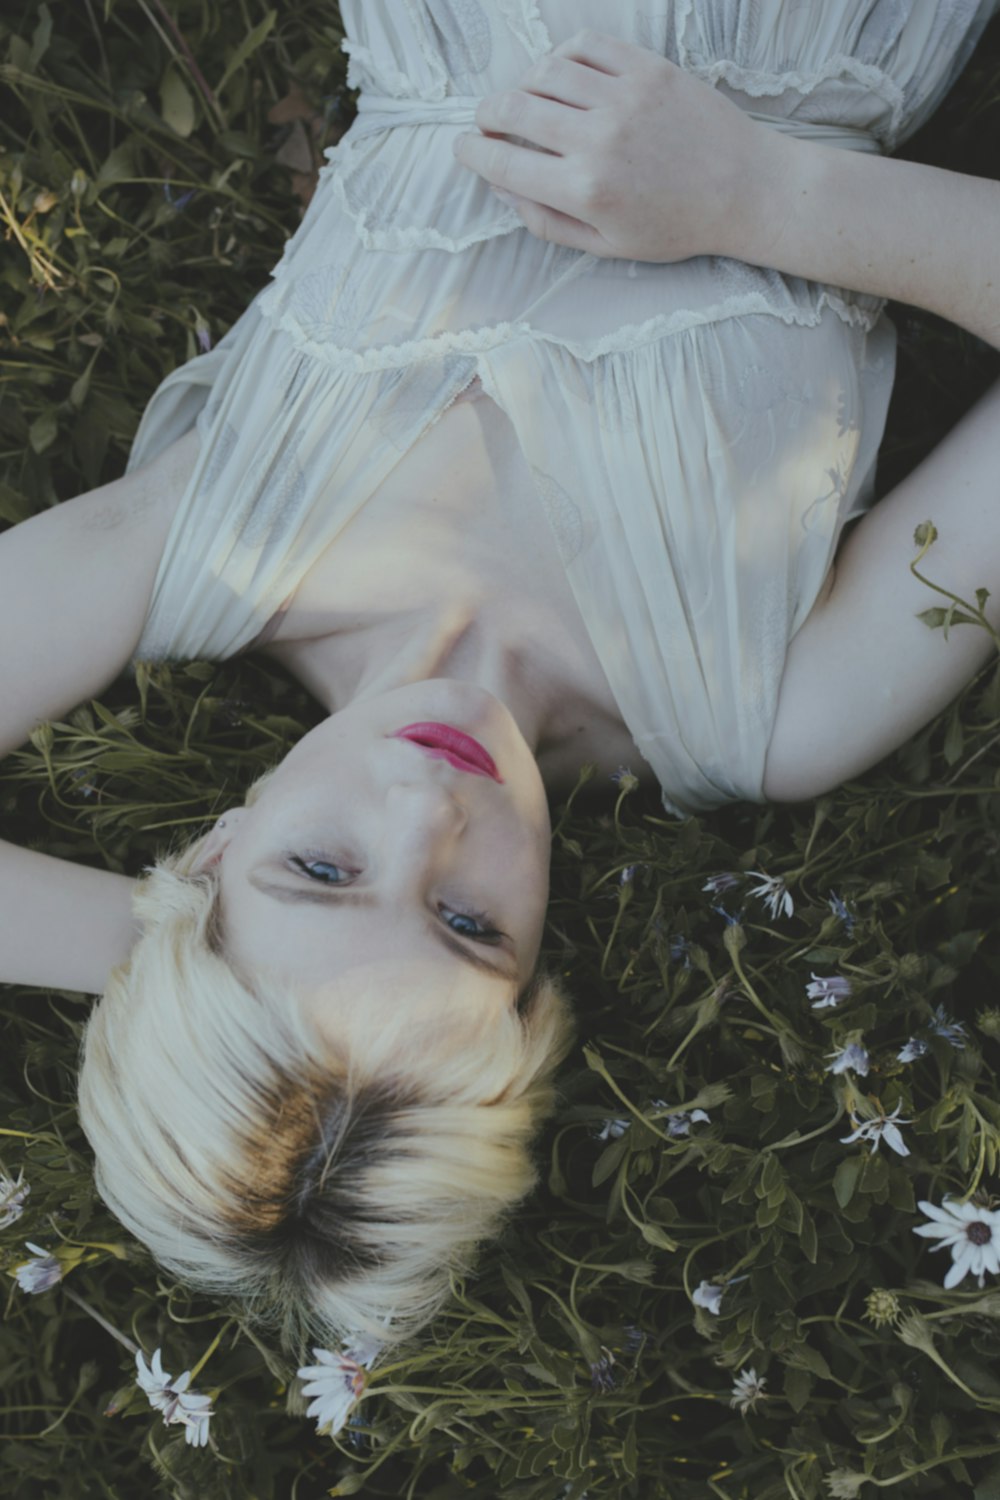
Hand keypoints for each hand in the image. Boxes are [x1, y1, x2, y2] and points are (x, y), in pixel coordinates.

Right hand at [451, 28, 778, 262]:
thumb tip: (504, 187)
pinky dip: (562, 57)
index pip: (503, 161)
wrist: (743, 190)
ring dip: (521, 84)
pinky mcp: (647, 69)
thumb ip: (548, 222)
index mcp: (585, 190)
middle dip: (486, 114)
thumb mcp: (606, 245)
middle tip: (486, 122)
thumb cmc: (676, 225)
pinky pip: (586, 48)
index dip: (471, 152)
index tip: (463, 148)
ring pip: (544, 71)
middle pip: (514, 108)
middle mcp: (598, 139)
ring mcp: (623, 98)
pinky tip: (562, 75)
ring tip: (524, 100)